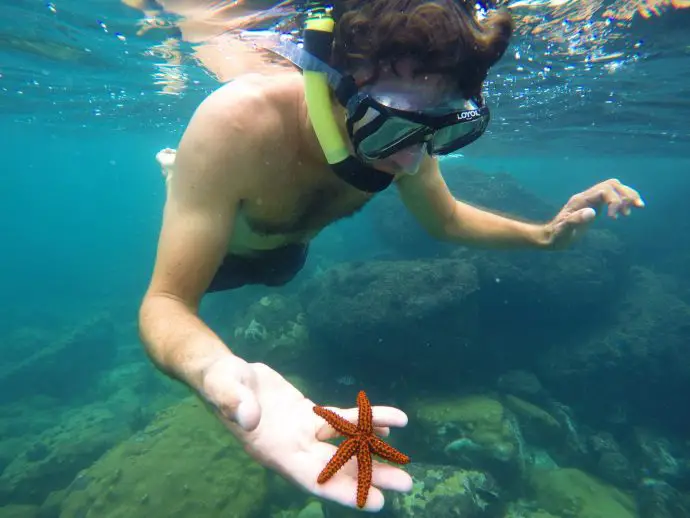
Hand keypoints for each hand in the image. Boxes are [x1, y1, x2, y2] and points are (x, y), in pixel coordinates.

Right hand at [200, 356, 412, 511]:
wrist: (222, 373)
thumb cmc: (219, 381)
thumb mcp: (222, 386)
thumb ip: (232, 401)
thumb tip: (248, 416)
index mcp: (273, 449)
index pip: (312, 477)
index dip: (343, 491)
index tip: (373, 501)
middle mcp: (292, 446)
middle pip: (337, 468)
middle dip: (370, 477)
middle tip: (406, 485)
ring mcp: (302, 432)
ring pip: (343, 447)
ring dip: (373, 453)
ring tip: (405, 461)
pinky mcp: (308, 415)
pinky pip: (340, 422)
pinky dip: (363, 424)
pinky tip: (387, 426)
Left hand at [544, 178, 644, 248]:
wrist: (551, 236)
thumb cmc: (556, 236)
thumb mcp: (563, 231)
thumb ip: (575, 220)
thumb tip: (592, 212)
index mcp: (580, 200)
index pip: (603, 190)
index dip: (614, 201)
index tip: (614, 218)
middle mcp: (587, 196)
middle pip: (612, 184)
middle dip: (625, 195)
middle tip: (630, 211)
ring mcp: (591, 200)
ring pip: (614, 188)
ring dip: (628, 195)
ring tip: (638, 207)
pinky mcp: (595, 205)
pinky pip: (612, 196)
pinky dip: (624, 200)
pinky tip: (629, 210)